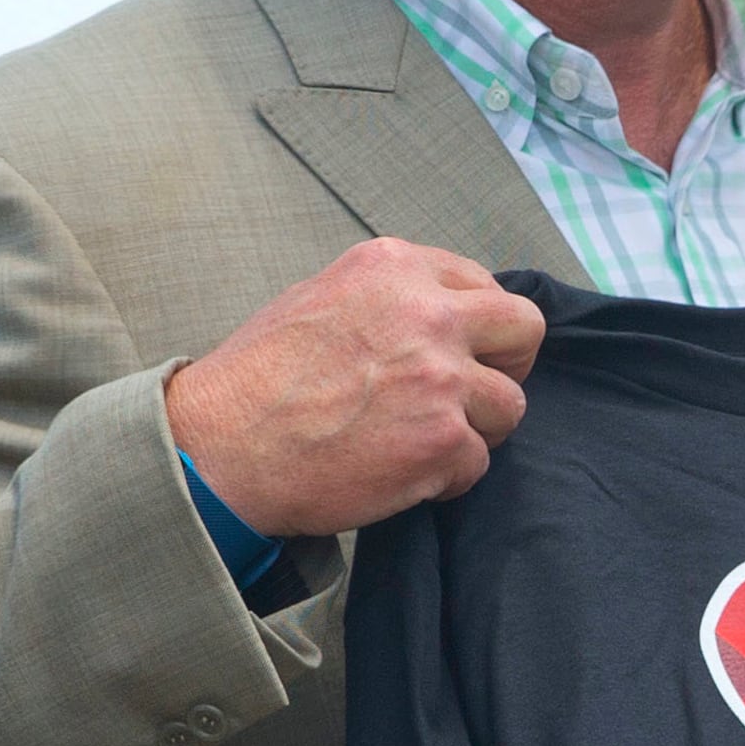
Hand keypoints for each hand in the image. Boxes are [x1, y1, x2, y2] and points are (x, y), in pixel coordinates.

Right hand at [166, 239, 546, 537]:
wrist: (219, 447)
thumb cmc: (256, 380)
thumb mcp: (318, 298)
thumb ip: (386, 298)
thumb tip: (434, 312)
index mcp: (394, 268)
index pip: (482, 283)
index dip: (477, 325)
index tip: (459, 351)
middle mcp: (427, 313)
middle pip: (525, 330)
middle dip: (507, 364)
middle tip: (473, 393)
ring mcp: (440, 378)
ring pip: (510, 405)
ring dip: (477, 429)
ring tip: (423, 440)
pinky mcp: (442, 441)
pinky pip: (478, 463)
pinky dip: (445, 478)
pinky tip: (399, 474)